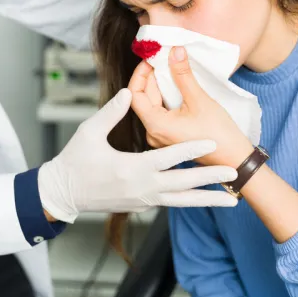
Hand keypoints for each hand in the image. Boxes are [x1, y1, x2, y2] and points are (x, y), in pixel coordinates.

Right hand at [38, 88, 237, 222]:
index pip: (169, 158)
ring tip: (233, 200)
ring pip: (183, 201)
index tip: (212, 142)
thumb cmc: (75, 162)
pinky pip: (172, 203)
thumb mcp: (89, 132)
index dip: (192, 148)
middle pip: (184, 184)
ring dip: (208, 199)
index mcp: (132, 168)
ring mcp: (143, 200)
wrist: (64, 194)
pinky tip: (205, 197)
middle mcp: (142, 188)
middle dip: (211, 179)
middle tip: (234, 173)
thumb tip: (130, 91)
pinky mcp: (142, 205)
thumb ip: (111, 112)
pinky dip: (190, 200)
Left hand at [129, 46, 253, 168]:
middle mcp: (153, 133)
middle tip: (164, 58)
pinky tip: (176, 85)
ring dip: (160, 86)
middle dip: (152, 77)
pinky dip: (166, 97)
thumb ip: (183, 74)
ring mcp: (161, 136)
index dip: (140, 74)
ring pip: (153, 105)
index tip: (152, 59)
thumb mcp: (199, 100)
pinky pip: (162, 112)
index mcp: (155, 126)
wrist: (235, 160)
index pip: (135, 95)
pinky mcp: (170, 136)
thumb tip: (175, 51)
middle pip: (143, 99)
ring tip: (171, 68)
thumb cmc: (218, 134)